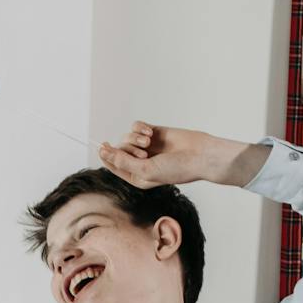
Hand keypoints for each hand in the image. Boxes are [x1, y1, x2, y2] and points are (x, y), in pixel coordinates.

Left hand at [98, 122, 253, 188]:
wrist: (199, 155)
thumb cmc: (176, 169)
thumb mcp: (146, 170)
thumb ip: (123, 162)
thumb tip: (103, 153)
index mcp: (136, 176)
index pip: (113, 165)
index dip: (106, 156)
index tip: (102, 146)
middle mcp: (139, 162)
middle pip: (119, 150)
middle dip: (127, 148)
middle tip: (144, 152)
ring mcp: (146, 147)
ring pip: (127, 137)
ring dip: (135, 137)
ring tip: (149, 140)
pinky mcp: (153, 133)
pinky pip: (136, 126)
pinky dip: (140, 127)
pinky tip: (151, 132)